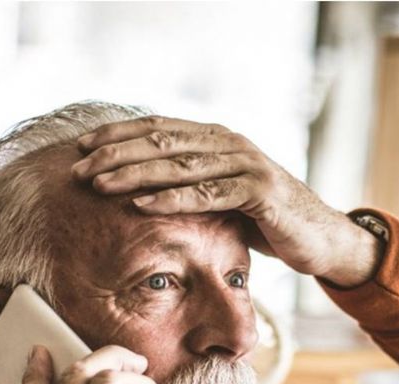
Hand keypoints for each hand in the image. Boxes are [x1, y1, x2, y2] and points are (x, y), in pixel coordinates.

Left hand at [72, 116, 383, 287]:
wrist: (319, 238)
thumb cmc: (266, 221)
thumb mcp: (223, 197)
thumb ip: (192, 185)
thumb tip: (144, 188)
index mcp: (217, 138)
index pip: (159, 129)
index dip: (118, 136)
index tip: (82, 149)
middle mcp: (230, 143)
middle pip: (163, 142)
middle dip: (116, 154)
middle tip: (79, 168)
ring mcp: (246, 164)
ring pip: (180, 165)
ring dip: (135, 174)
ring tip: (99, 184)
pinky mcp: (260, 191)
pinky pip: (208, 193)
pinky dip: (172, 198)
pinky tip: (141, 204)